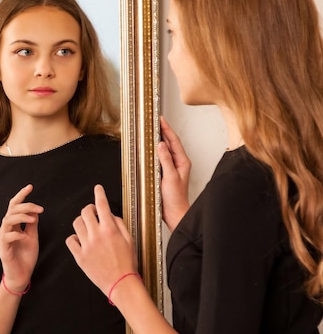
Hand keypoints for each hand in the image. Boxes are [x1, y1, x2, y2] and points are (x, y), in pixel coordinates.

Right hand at [0, 184, 43, 291]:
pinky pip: (6, 238)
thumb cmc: (26, 256)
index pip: (15, 206)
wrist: (22, 275)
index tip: (30, 187)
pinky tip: (24, 235)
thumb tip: (35, 210)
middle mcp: (7, 229)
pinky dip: (15, 234)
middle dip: (26, 206)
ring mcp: (4, 239)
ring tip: (32, 219)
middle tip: (40, 208)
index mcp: (14, 225)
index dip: (21, 195)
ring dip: (20, 217)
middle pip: (11, 210)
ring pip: (7, 221)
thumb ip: (32, 223)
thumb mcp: (32, 236)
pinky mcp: (4, 249)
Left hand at [66, 185, 137, 295]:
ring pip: (76, 223)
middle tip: (93, 212)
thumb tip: (110, 215)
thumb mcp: (129, 240)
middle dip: (89, 209)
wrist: (121, 283)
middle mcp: (96, 235)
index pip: (102, 205)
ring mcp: (86, 246)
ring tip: (88, 227)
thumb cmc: (127, 263)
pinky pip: (71, 240)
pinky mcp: (79, 256)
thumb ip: (119, 224)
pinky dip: (75, 238)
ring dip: (82, 222)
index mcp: (110, 230)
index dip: (99, 193)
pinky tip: (81, 240)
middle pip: (85, 212)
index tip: (97, 188)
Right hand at [158, 116, 190, 230]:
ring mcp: (173, 168)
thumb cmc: (175, 199)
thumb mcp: (170, 177)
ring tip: (153, 130)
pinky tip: (151, 148)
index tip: (160, 119)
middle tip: (155, 121)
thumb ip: (165, 160)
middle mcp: (179, 163)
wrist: (175, 213)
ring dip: (160, 139)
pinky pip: (161, 157)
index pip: (174, 141)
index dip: (167, 129)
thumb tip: (161, 145)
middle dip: (163, 130)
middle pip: (171, 142)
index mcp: (183, 162)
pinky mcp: (166, 173)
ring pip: (166, 149)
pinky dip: (156, 150)